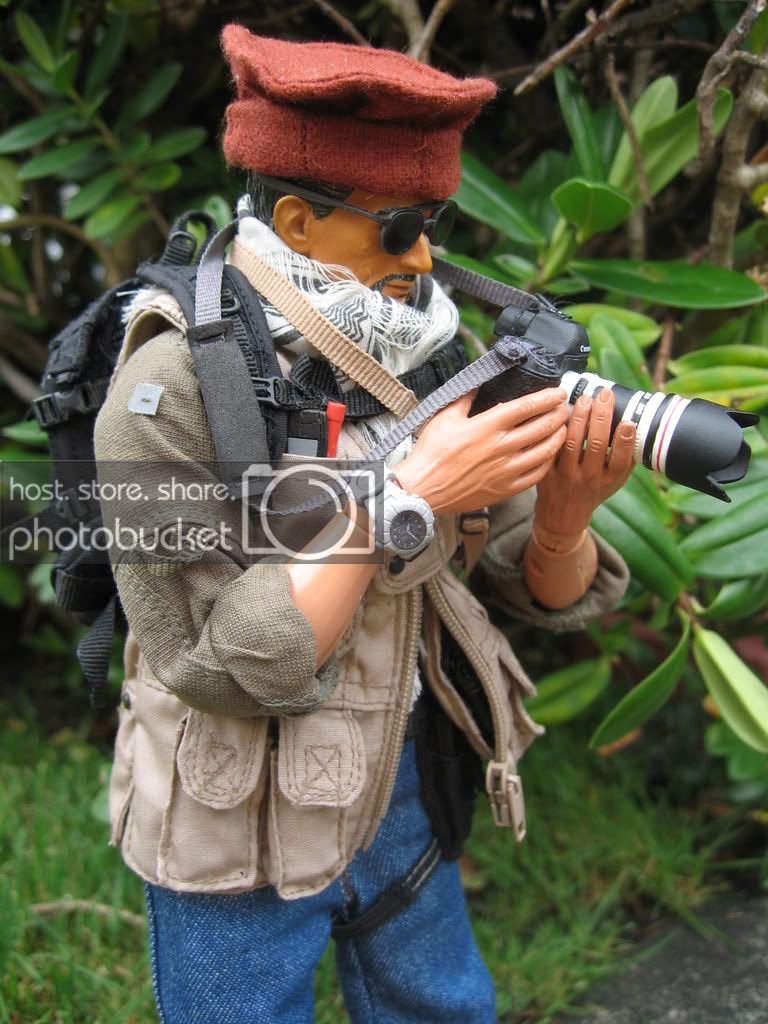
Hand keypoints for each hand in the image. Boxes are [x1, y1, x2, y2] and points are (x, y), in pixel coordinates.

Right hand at [395, 387, 568, 515]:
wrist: (422, 489)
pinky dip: (547, 463)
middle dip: (559, 415)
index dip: (547, 398)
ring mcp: (505, 470)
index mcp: (487, 426)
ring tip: (564, 429)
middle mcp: (501, 447)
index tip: (559, 392)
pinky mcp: (505, 489)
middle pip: (541, 427)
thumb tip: (477, 382)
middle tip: (566, 408)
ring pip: (544, 452)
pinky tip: (550, 456)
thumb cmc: (431, 453)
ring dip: (558, 437)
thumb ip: (465, 399)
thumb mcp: (445, 417)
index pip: (526, 406)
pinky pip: (535, 475)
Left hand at [533, 388, 635, 543]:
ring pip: (572, 442)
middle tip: (604, 394)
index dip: (625, 440)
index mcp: (609, 480)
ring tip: (585, 398)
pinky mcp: (546, 471)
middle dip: (601, 416)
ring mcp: (565, 475)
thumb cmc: (594, 490)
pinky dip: (557, 427)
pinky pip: (551, 446)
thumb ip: (626, 456)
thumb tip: (637, 421)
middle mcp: (588, 478)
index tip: (628, 420)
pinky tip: (561, 410)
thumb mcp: (615, 479)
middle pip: (596, 445)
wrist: (564, 515)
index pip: (621, 460)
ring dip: (579, 416)